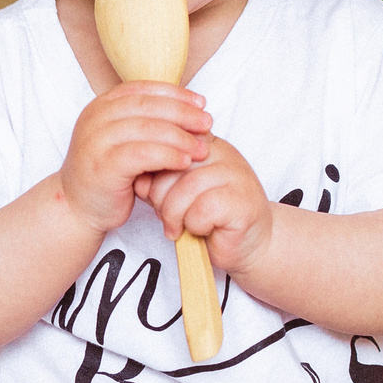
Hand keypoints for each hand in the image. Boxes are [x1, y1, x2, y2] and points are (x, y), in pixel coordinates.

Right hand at [59, 82, 210, 236]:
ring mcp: (96, 141)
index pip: (143, 90)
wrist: (77, 207)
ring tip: (202, 147)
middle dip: (182, 113)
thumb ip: (145, 123)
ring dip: (180, 136)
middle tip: (207, 123)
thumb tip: (189, 111)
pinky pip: (142, 154)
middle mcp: (95, 118)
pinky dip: (167, 155)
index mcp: (102, 105)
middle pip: (147, 106)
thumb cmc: (107, 174)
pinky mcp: (102, 166)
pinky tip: (184, 161)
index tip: (201, 103)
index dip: (175, 94)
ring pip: (146, 128)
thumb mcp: (123, 140)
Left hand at [144, 136, 272, 277]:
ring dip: (173, 214)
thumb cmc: (208, 217)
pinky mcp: (243, 201)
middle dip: (158, 194)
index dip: (152, 165)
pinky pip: (203, 209)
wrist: (245, 244)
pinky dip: (194, 225)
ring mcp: (237, 174)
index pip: (169, 139)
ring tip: (176, 226)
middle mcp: (223, 152)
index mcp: (205, 143)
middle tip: (164, 214)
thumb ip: (157, 178)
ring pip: (187, 187)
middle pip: (173, 163)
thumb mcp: (175, 191)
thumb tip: (137, 175)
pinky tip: (200, 230)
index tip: (147, 188)